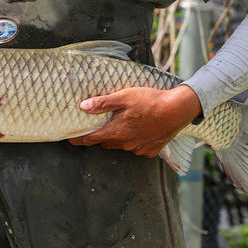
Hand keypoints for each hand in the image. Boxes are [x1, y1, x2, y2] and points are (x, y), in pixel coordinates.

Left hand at [69, 85, 201, 156]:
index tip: (69, 137)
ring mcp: (138, 149)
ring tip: (120, 123)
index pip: (89, 139)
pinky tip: (138, 129)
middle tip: (97, 124)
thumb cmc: (150, 101)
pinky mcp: (150, 151)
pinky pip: (136, 147)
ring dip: (117, 137)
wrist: (178, 110)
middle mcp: (125, 144)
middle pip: (104, 142)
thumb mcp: (124, 96)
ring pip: (120, 145)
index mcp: (116, 132)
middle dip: (99, 135)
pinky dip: (133, 140)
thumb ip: (103, 103)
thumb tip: (83, 107)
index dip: (77, 138)